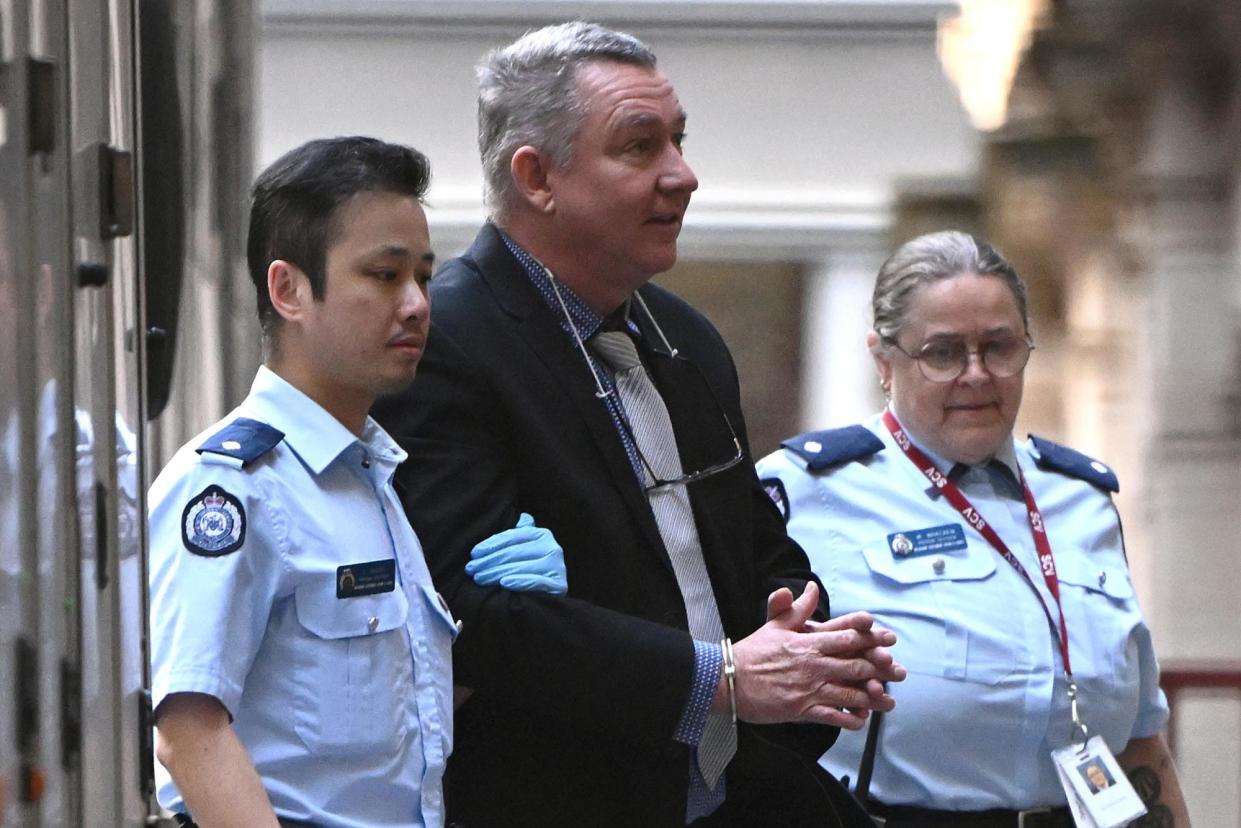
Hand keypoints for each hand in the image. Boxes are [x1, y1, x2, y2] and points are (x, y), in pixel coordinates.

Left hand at [465, 512, 566, 594]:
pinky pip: (536, 582)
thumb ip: (520, 533)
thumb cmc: (531, 570)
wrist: (549, 597)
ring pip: (520, 567)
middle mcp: (552, 548)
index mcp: (542, 534)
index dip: (491, 544)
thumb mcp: (525, 548)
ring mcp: (557, 567)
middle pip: (513, 553)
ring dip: (496, 573)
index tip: (473, 554)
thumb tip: (522, 516)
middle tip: (471, 569)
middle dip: (488, 561)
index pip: (512, 537)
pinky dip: (519, 582)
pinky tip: (504, 583)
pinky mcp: (559, 586)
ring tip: (479, 578)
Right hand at [727, 582, 905, 729]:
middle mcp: (813, 664)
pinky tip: (861, 719)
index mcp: (808, 642)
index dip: (871, 637)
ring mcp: (809, 688)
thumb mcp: (776, 624)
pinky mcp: (802, 710)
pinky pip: (833, 717)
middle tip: (900, 672)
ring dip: (872, 697)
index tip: (890, 638)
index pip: (846, 637)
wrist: (728, 679)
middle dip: (880, 669)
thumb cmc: (752, 652)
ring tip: (889, 701)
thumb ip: (798, 608)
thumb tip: (811, 587)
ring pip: (849, 693)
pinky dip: (849, 719)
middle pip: (855, 665)